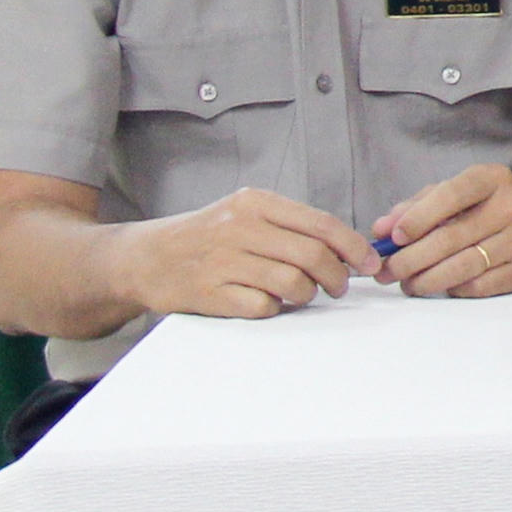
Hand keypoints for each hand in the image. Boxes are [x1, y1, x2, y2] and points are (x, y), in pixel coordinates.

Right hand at [105, 187, 374, 320]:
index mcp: (255, 203)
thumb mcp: (245, 214)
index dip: (353, 247)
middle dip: (337, 275)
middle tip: (340, 286)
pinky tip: (269, 303)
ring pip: (292, 282)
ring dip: (308, 294)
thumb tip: (347, 246)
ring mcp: (222, 261)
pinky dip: (275, 309)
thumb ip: (291, 225)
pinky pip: (262, 306)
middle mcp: (239, 227)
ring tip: (304, 294)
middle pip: (313, 255)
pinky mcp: (208, 293)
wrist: (142, 258)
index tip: (369, 264)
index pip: (321, 224)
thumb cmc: (205, 236)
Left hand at [376, 164, 511, 297]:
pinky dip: (452, 289)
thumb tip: (381, 229)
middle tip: (387, 272)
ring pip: (462, 266)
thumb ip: (415, 208)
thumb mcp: (452, 197)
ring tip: (406, 284)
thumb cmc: (483, 210)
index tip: (392, 237)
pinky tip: (440, 286)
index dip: (418, 217)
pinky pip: (478, 285)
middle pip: (451, 237)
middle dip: (410, 259)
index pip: (452, 194)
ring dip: (425, 280)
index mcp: (493, 179)